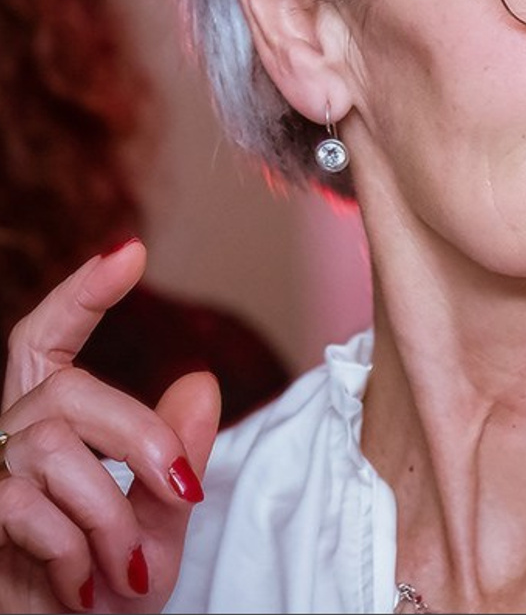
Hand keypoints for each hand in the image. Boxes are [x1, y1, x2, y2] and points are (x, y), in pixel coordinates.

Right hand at [0, 240, 220, 611]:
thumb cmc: (108, 589)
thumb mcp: (160, 521)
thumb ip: (176, 458)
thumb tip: (200, 382)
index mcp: (53, 423)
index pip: (49, 339)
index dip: (81, 293)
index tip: (129, 251)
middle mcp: (10, 436)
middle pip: (67, 387)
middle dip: (138, 436)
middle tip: (185, 492)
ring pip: (54, 449)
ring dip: (110, 514)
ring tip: (131, 567)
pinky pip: (25, 506)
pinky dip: (74, 548)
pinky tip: (85, 584)